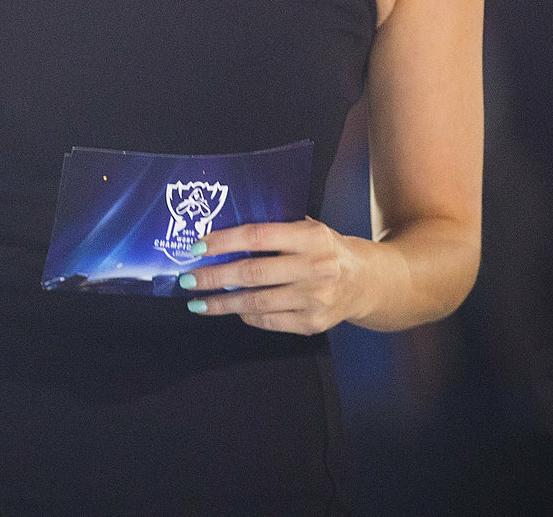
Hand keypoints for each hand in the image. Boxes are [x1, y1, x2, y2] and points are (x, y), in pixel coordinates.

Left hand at [178, 219, 367, 334]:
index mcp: (311, 237)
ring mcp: (316, 299)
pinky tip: (231, 310)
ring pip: (257, 302)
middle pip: (253, 273)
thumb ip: (273, 228)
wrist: (365, 282)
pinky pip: (270, 321)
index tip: (196, 247)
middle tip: (187, 279)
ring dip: (222, 303)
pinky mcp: (314, 323)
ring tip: (197, 302)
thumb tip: (220, 232)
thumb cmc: (323, 249)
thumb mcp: (306, 229)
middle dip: (214, 276)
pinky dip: (246, 316)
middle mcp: (316, 268)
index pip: (258, 236)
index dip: (224, 242)